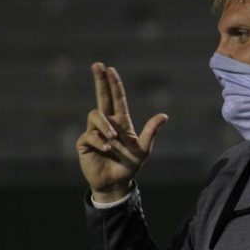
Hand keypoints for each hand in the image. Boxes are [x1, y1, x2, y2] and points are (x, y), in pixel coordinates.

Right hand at [77, 63, 167, 201]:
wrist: (115, 184)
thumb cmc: (129, 166)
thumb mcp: (143, 150)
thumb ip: (151, 132)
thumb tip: (164, 115)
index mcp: (121, 122)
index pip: (117, 98)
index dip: (113, 84)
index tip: (110, 69)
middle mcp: (107, 124)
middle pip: (102, 97)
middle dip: (100, 81)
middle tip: (97, 65)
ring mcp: (95, 132)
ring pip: (95, 115)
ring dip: (104, 125)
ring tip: (112, 139)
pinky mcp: (85, 143)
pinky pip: (90, 135)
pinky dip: (99, 141)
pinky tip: (107, 149)